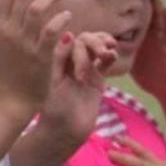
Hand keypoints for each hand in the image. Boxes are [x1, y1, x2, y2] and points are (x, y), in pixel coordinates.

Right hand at [0, 0, 70, 111]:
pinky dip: (61, 18)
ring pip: (37, 8)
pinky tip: (67, 17)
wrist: (11, 101)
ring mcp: (25, 44)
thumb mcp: (1, 45)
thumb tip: (18, 7)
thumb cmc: (9, 74)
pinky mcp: (41, 56)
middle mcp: (10, 32)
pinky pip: (52, 30)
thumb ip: (8, 26)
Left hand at [37, 31, 115, 145]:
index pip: (72, 40)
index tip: (82, 57)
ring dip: (104, 45)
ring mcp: (86, 70)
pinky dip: (110, 56)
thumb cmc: (54, 109)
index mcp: (58, 60)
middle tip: (102, 52)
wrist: (64, 131)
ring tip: (109, 51)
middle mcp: (71, 62)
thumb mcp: (54, 82)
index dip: (80, 43)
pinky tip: (112, 55)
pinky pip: (104, 64)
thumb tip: (69, 34)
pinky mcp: (97, 81)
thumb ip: (60, 59)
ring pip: (97, 48)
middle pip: (86, 41)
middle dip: (95, 43)